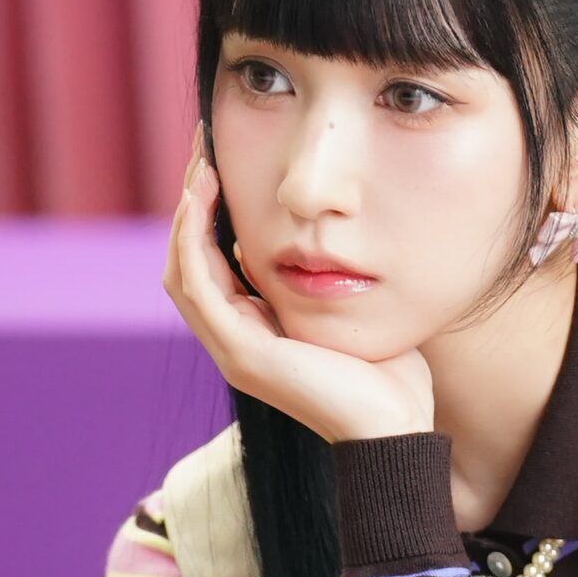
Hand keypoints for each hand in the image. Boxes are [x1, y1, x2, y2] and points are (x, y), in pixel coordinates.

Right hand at [164, 122, 435, 442]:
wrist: (395, 426)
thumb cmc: (385, 372)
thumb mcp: (346, 308)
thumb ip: (320, 277)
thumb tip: (310, 237)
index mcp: (254, 330)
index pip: (210, 263)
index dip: (208, 214)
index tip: (220, 162)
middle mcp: (234, 339)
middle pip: (188, 260)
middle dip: (192, 204)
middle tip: (203, 150)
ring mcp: (232, 348)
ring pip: (182, 270)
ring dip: (187, 215)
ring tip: (203, 167)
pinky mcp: (242, 353)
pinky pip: (198, 286)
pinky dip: (194, 239)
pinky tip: (204, 199)